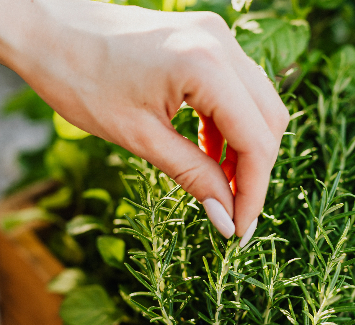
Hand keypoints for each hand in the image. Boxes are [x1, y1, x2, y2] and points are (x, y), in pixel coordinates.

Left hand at [0, 0, 289, 239]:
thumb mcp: (139, 137)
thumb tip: (226, 218)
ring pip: (260, 107)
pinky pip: (238, 94)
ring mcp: (218, 39)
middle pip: (269, 122)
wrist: (48, 27)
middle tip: (234, 211)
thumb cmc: (79, 78)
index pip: (256, 141)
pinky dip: (232, 131)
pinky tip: (211, 154)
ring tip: (220, 185)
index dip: (254, 191)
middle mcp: (222, 45)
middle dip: (255, 173)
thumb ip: (192, 175)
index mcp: (204, 65)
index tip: (240, 229)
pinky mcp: (209, 44)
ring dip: (246, 152)